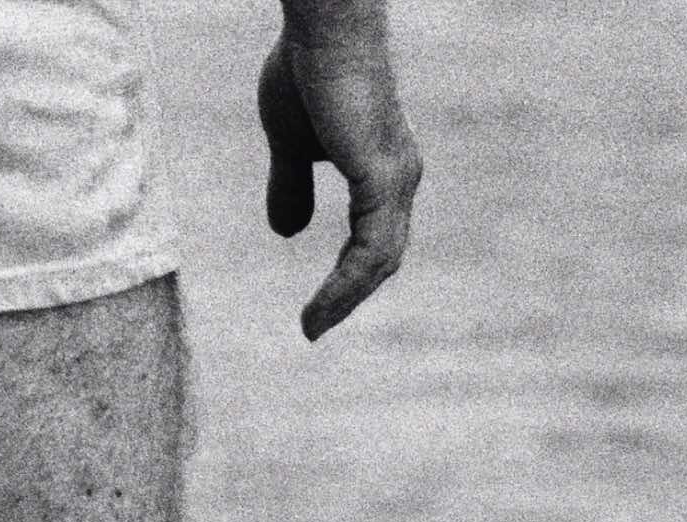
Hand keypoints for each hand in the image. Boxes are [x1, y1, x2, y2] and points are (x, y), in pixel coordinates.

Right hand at [257, 5, 420, 342]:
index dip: (348, 274)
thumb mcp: (291, 144)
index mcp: (383, 171)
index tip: (317, 306)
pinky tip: (323, 303)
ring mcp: (396, 179)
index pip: (373, 239)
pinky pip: (370, 249)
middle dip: (349, 295)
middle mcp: (399, 178)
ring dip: (346, 298)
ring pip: (380, 260)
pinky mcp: (383, 178)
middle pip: (382, 257)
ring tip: (314, 325)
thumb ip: (292, 186)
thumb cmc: (307, 72)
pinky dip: (347, 282)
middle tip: (315, 326)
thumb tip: (286, 233)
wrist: (322, 31)